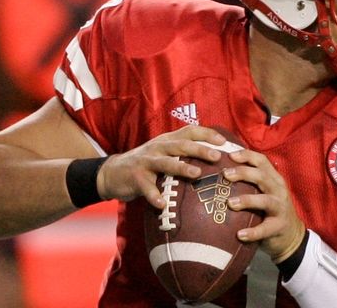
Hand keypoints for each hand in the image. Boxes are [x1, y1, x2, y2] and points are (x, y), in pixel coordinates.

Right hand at [96, 125, 226, 207]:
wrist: (112, 173)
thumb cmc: (148, 164)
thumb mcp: (164, 153)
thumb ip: (184, 153)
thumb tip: (216, 157)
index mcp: (168, 140)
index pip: (189, 131)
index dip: (206, 134)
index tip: (223, 142)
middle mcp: (158, 148)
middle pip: (181, 145)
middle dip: (199, 150)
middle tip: (217, 156)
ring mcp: (146, 162)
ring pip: (165, 163)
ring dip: (181, 168)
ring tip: (196, 174)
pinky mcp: (135, 178)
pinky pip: (146, 188)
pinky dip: (154, 196)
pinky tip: (162, 204)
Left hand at [222, 150, 305, 262]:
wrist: (291, 235)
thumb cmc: (270, 210)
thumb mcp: (264, 192)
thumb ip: (250, 182)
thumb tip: (220, 172)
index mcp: (274, 179)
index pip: (262, 161)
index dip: (247, 156)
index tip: (230, 155)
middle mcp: (279, 190)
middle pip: (262, 177)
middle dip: (244, 173)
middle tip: (225, 174)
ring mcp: (281, 208)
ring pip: (266, 201)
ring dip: (247, 200)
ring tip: (230, 203)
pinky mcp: (279, 226)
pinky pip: (265, 229)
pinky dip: (253, 232)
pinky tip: (239, 235)